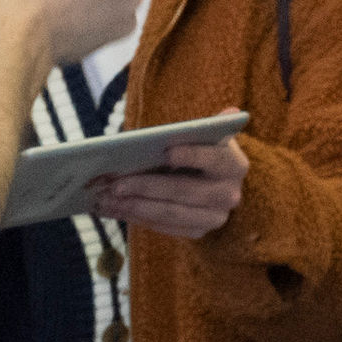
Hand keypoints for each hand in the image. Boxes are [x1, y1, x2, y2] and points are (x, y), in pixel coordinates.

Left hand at [92, 140, 246, 238]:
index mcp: (234, 164)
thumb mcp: (202, 135)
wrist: (212, 180)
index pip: (215, 159)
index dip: (193, 155)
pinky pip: (165, 227)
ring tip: (107, 200)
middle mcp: (229, 194)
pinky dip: (138, 218)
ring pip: (172, 213)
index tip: (167, 152)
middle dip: (147, 187)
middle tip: (115, 184)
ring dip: (136, 207)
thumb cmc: (199, 149)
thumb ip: (201, 127)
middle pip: (185, 191)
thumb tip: (229, 111)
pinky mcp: (199, 231)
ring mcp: (215, 217)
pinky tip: (115, 210)